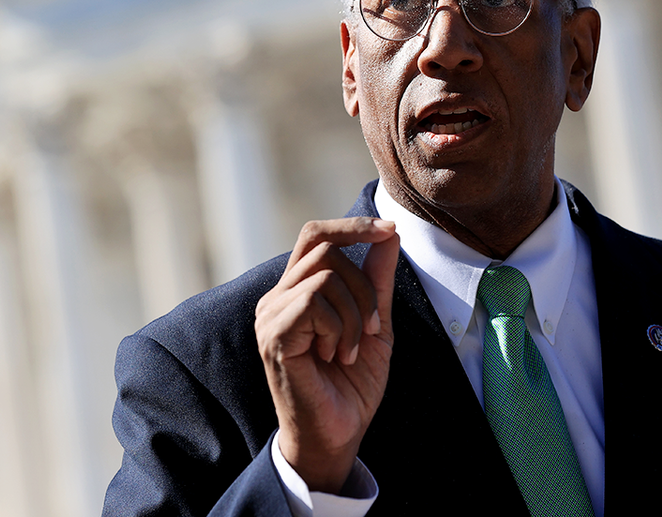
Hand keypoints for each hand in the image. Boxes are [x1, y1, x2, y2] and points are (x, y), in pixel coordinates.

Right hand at [254, 217, 399, 492]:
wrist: (338, 434)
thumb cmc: (351, 384)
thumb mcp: (375, 323)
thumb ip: (378, 279)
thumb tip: (390, 233)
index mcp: (297, 290)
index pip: (317, 235)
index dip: (353, 226)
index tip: (390, 230)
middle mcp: (277, 297)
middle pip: (325, 248)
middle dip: (364, 285)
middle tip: (373, 327)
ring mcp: (271, 315)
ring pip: (326, 276)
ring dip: (355, 313)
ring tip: (351, 351)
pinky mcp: (274, 335)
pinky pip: (315, 302)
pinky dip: (341, 329)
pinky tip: (336, 357)